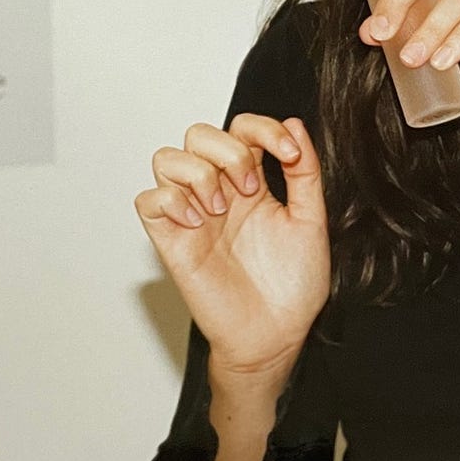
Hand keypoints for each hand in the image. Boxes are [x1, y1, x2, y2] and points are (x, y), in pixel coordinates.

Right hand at [136, 113, 330, 383]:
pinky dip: (171, 201)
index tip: (289, 155)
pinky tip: (199, 224)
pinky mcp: (172, 241)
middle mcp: (219, 193)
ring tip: (221, 208)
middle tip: (249, 189)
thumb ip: (306, 173)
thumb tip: (296, 126)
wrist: (276, 335)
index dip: (263, 128)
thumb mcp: (311, 221)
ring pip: (166, 158)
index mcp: (252, 184)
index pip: (242, 129)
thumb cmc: (292, 286)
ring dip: (198, 174)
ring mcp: (192, 215)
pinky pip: (148, 200)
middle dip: (228, 151)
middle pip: (199, 133)